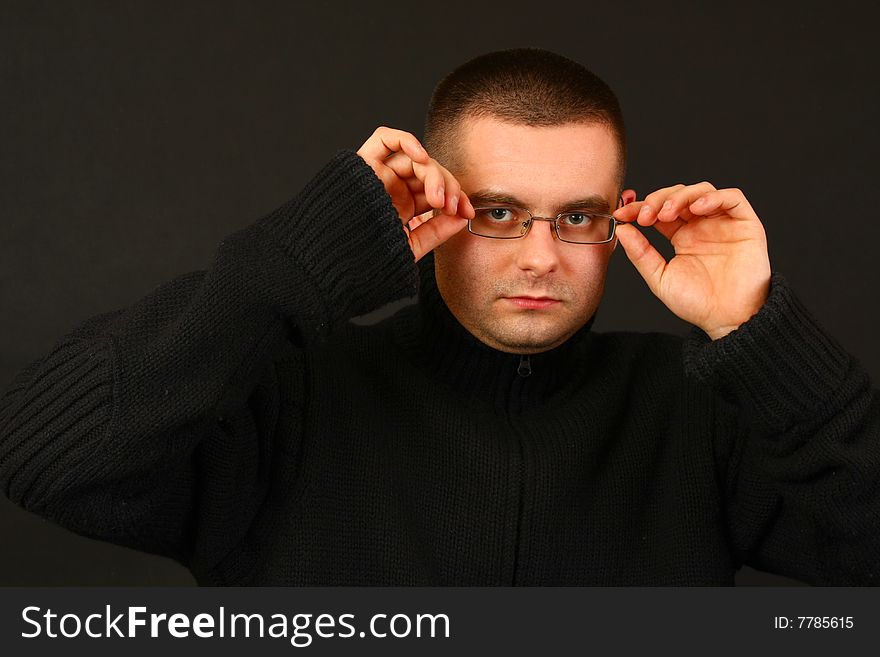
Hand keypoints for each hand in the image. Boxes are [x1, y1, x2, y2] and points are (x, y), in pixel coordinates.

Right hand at [356, 126, 473, 261]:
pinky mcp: (362, 164)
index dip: (456, 198)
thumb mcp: (409, 248)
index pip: (436, 192)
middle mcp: (392, 189)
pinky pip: (384, 139)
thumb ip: (435, 232)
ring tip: (437, 197)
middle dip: (448, 186)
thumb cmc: (366, 261)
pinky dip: (405, 139)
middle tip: (453, 206)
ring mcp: (378, 175)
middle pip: (429, 173)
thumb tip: (462, 217)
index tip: (467, 212)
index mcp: (403, 208)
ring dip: (433, 173)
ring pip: (413, 159)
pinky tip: (421, 155)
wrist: (335, 263)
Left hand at [613, 182, 770, 339]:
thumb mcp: (660, 278)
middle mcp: (702, 225)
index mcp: (682, 236)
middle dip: (658, 199)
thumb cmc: (697, 303)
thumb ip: (641, 254)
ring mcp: (723, 223)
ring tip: (666, 213)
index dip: (640, 208)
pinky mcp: (745, 224)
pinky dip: (713, 197)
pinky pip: (733, 198)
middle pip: (678, 195)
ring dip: (680, 196)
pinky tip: (697, 208)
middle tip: (645, 216)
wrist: (728, 320)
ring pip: (702, 190)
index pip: (659, 211)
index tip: (623, 215)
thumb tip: (622, 229)